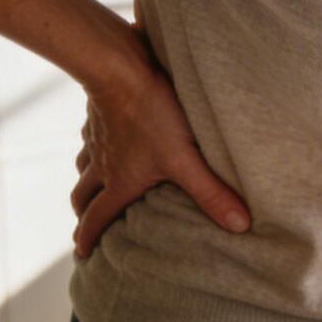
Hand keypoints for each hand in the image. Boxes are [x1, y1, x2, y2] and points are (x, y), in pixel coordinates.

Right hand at [69, 30, 249, 258]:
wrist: (121, 67)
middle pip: (82, 197)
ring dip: (86, 182)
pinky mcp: (99, 114)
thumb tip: (240, 226)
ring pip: (83, 167)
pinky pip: (90, 137)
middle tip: (84, 226)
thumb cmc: (154, 115)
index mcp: (118, 182)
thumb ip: (212, 193)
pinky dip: (94, 147)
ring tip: (93, 188)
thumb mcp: (186, 159)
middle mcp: (101, 163)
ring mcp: (97, 138)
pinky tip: (106, 140)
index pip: (97, 218)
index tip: (81, 254)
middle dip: (83, 215)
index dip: (88, 238)